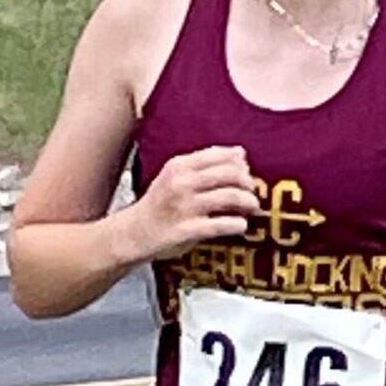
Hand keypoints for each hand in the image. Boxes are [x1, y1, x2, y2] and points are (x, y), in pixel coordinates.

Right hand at [132, 146, 257, 260]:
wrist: (134, 232)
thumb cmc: (160, 204)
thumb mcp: (175, 176)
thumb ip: (205, 163)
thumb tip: (240, 153)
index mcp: (179, 166)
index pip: (220, 155)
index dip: (239, 163)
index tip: (246, 171)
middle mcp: (182, 183)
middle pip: (229, 174)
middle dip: (247, 182)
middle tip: (252, 191)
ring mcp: (184, 207)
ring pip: (230, 197)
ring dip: (248, 202)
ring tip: (252, 207)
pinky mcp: (187, 230)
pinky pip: (221, 225)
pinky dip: (237, 224)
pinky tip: (241, 225)